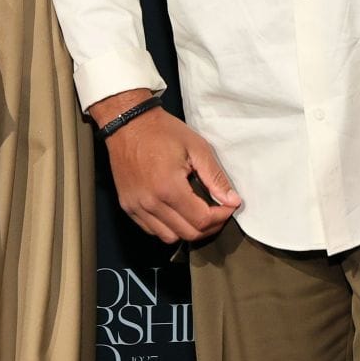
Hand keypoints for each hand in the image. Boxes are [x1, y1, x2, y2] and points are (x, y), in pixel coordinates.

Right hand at [91, 90, 242, 242]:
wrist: (127, 123)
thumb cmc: (162, 131)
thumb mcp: (196, 147)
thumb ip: (215, 177)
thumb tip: (232, 200)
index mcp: (168, 187)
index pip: (202, 220)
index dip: (221, 217)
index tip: (228, 206)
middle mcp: (150, 202)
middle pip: (187, 234)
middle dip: (209, 227)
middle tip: (218, 212)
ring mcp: (136, 206)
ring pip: (169, 237)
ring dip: (187, 230)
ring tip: (196, 214)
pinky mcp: (127, 206)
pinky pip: (151, 229)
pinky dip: (167, 227)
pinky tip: (175, 211)